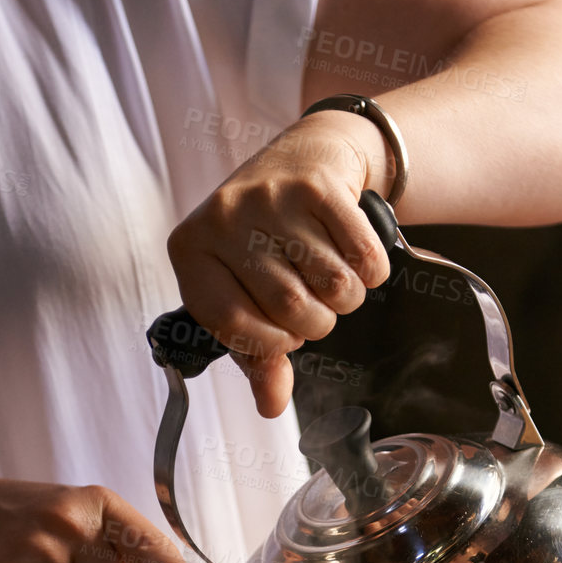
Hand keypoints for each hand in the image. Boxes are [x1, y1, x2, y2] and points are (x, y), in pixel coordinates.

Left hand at [166, 112, 392, 417]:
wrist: (304, 156)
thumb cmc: (266, 237)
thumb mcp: (245, 290)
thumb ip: (256, 353)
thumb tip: (271, 406)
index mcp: (191, 250)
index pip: (230, 323)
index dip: (267, 343)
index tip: (280, 336)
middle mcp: (224, 219)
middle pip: (290, 308)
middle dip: (314, 323)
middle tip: (311, 306)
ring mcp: (272, 198)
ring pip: (333, 285)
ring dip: (345, 299)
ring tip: (331, 281)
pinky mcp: (319, 186)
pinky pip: (364, 257)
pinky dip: (370, 271)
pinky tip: (354, 257)